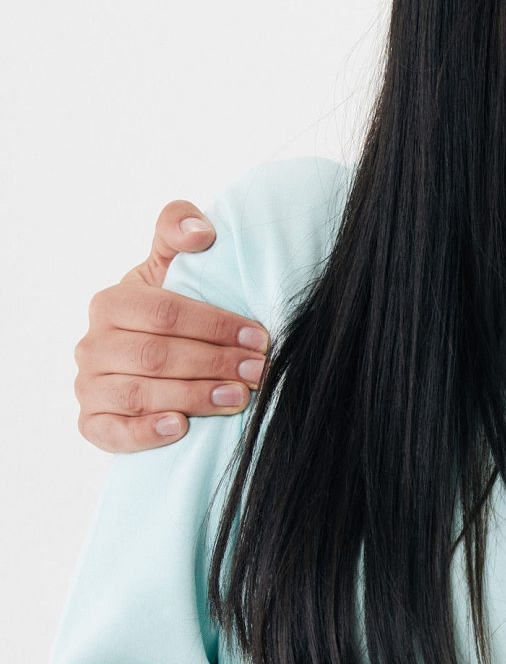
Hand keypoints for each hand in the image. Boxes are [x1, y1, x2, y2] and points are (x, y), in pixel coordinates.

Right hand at [75, 198, 269, 451]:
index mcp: (111, 303)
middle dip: (213, 362)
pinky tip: (181, 428)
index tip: (259, 337)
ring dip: (193, 397)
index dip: (215, 325)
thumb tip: (201, 230)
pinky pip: (112, 433)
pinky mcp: (92, 423)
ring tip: (238, 398)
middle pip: (155, 355)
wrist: (146, 366)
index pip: (164, 313)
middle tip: (258, 371)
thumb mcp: (169, 268)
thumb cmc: (167, 314)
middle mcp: (92, 345)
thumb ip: (176, 231)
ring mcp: (88, 387)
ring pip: (138, 394)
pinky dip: (146, 432)